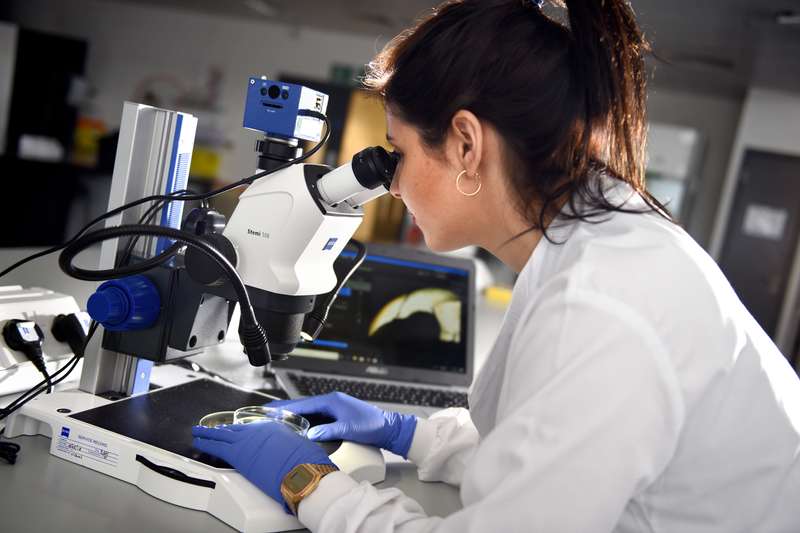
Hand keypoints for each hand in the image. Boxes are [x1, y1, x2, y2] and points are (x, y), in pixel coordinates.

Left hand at [192, 422, 333, 510]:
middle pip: (231, 429)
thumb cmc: (305, 462)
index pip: (248, 428)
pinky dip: (206, 444)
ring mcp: (246, 442)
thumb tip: (289, 451)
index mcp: (271, 427)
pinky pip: (217, 447)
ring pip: (221, 435)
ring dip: (207, 434)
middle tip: (206, 428)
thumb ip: (288, 446)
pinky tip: (199, 443)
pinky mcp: (238, 456)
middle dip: (218, 429)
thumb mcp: (298, 446)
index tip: (232, 430)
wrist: (302, 472)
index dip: (237, 430)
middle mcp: (256, 431)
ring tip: (198, 433)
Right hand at [269, 392, 416, 456]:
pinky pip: (315, 418)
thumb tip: (309, 434)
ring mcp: (333, 409)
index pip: (303, 404)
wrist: (388, 428)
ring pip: (308, 412)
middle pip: (302, 406)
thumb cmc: (371, 425)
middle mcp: (330, 402)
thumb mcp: (349, 428)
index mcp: (331, 400)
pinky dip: (304, 421)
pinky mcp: (336, 417)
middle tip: (266, 415)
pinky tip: (296, 428)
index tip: (270, 411)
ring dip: (293, 416)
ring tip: (276, 422)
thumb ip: (328, 431)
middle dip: (285, 410)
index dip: (285, 408)